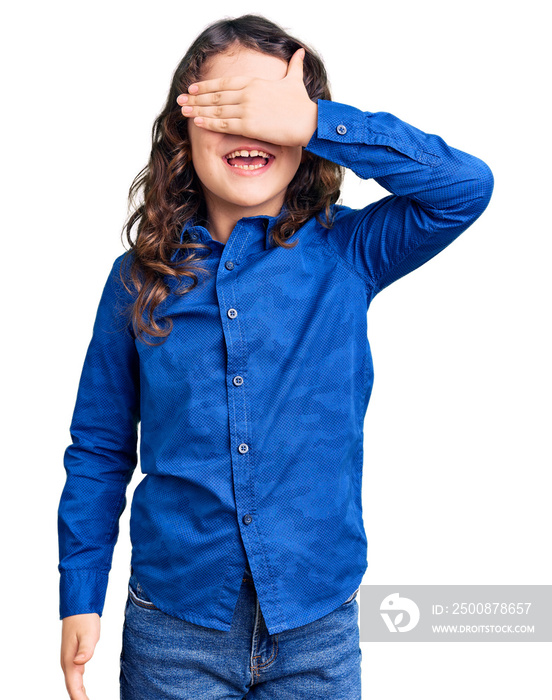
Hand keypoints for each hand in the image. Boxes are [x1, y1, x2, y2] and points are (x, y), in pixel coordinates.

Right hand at [60, 613, 100, 698]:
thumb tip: (80, 662)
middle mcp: (67, 663)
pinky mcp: (73, 658)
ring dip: (78, 696)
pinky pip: (75, 678)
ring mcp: (69, 661)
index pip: (73, 686)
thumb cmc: (84, 620)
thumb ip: (86, 649)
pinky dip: (78, 688)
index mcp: (70, 660)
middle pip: (72, 689)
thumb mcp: (89, 633)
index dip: (79, 699)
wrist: (78, 608)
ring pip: (72, 684)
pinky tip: (83, 693)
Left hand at [176, 48, 317, 147]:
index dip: (205, 86)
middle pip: (214, 96)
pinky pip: (224, 124)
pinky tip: (197, 122)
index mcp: (254, 82)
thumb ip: (294, 66)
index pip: (223, 83)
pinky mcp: (249, 126)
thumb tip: (300, 53)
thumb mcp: (295, 80)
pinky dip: (208, 123)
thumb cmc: (302, 104)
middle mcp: (247, 93)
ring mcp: (247, 109)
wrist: (309, 121)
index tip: (192, 88)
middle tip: (179, 100)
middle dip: (195, 98)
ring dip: (197, 110)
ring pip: (216, 109)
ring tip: (183, 111)